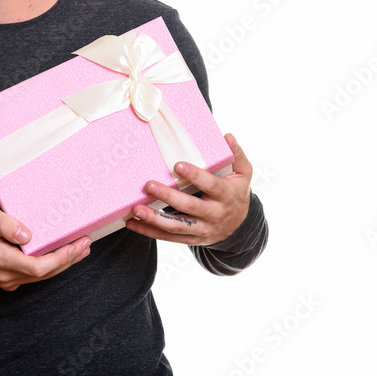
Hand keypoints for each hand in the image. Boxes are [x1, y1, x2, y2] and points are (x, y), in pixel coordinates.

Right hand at [0, 204, 89, 290]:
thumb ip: (4, 224)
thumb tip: (26, 235)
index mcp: (0, 259)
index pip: (37, 266)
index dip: (60, 258)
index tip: (75, 245)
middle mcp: (5, 274)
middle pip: (44, 273)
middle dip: (68, 259)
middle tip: (86, 242)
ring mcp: (7, 280)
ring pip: (42, 277)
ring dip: (63, 264)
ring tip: (82, 249)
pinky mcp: (9, 280)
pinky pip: (35, 276)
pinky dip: (52, 267)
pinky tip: (64, 256)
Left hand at [124, 133, 251, 245]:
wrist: (240, 226)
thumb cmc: (236, 192)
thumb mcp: (243, 173)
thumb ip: (236, 154)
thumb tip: (227, 136)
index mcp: (226, 196)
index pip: (211, 185)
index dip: (195, 176)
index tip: (178, 165)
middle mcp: (215, 214)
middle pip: (190, 207)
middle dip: (169, 197)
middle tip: (149, 185)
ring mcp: (203, 229)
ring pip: (177, 227)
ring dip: (155, 219)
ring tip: (136, 209)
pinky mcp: (192, 239)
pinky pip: (169, 238)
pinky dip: (150, 232)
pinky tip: (133, 224)